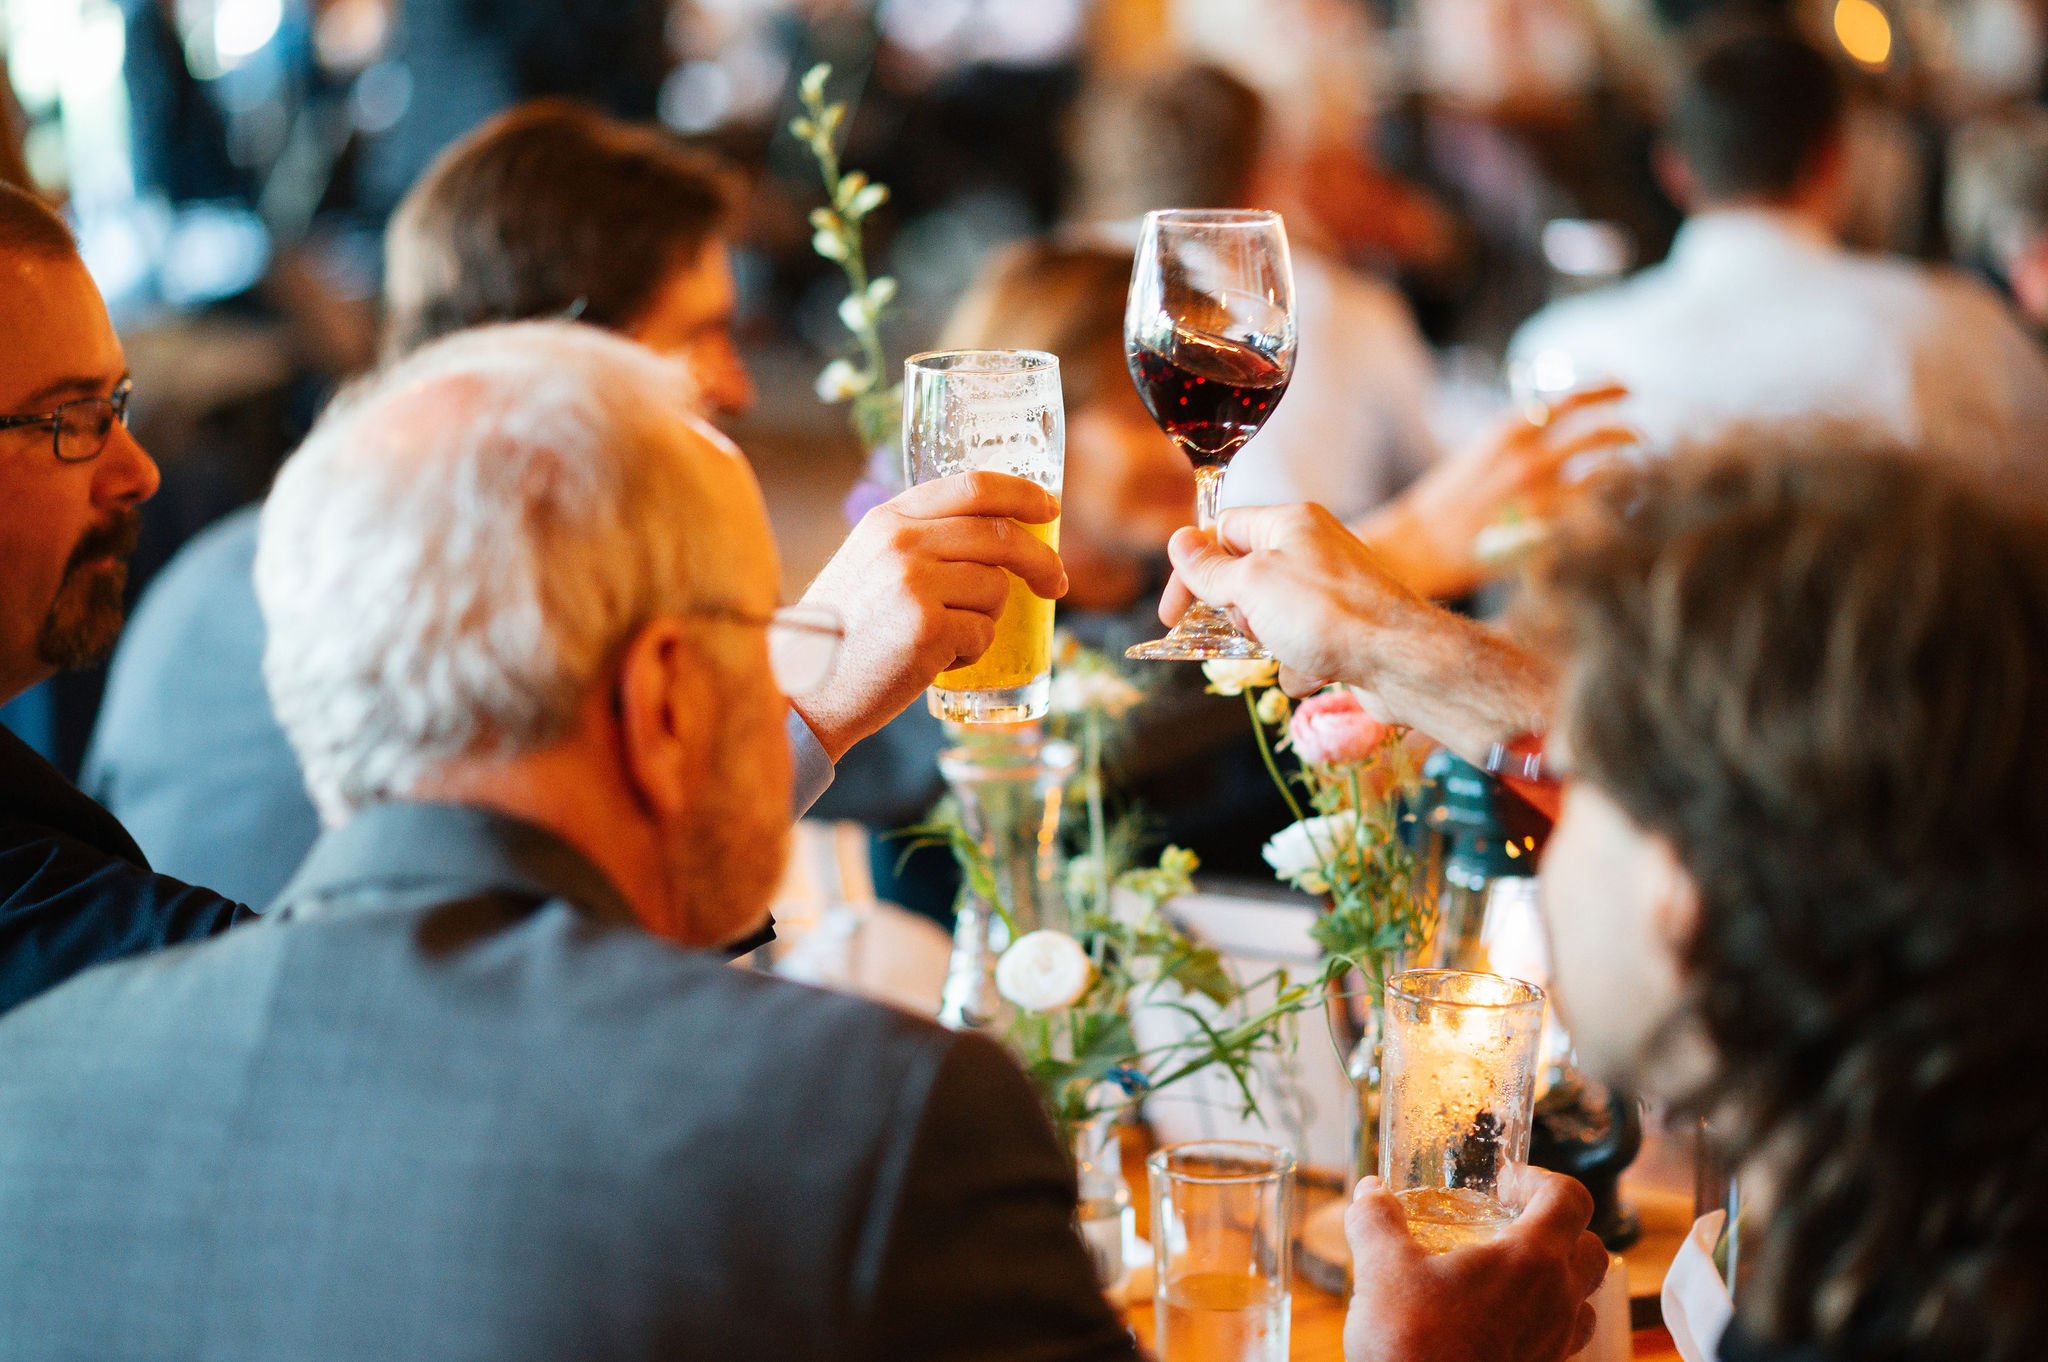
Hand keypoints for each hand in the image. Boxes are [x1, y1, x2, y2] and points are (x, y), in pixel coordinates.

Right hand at [794, 472, 1066, 759]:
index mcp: (888, 519)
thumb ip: (919, 542)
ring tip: (945, 638)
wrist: (804, 689)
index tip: (1049, 509)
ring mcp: (913, 584)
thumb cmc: (845, 633)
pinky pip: (984, 632)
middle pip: (1001, 535)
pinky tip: (935, 661)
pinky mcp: (927, 629)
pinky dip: (972, 652)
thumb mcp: (869, 564)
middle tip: (1055, 585)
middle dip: (1042, 560)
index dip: (1022, 494)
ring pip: (996, 588)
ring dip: (987, 619)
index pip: (973, 486)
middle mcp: (900, 542)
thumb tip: (999, 535)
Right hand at [1157, 503, 1551, 759]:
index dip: (1192, 568)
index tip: (1174, 613)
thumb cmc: (1326, 615)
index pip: (1223, 530)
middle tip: (1244, 628)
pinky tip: (1311, 671)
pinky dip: (1299, 663)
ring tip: (1284, 650)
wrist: (1401, 661)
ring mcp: (1333, 588)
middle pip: (1246, 575)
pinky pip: (1304, 643)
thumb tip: (1178, 542)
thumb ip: (1210, 569)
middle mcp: (1314, 548)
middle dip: (1235, 611)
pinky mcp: (1348, 626)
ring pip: (1273, 614)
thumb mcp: (1252, 585)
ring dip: (1267, 641)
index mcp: (1290, 523)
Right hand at [1343, 1169, 1609, 1361]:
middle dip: (1560, 1226)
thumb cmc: (1413, 1342)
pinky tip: (1499, 1318)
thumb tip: (1369, 1191)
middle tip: (1512, 1223)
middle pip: (1593, 1247)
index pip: (1571, 1199)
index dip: (1541, 1178)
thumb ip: (1376, 1220)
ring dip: (1560, 1275)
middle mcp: (1557, 1300)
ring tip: (1509, 1272)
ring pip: (1585, 1297)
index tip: (1505, 1183)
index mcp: (1531, 1260)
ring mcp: (1555, 1343)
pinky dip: (1545, 1318)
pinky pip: (1564, 1337)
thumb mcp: (1381, 1269)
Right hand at [1356, 384, 1634, 598]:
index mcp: (1508, 433)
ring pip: (1605, 477)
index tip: (1627, 389)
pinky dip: (1610, 514)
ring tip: (1635, 476)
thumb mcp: (1480, 450)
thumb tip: (1561, 415)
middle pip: (1598, 435)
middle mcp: (1527, 462)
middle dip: (1628, 433)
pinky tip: (1616, 514)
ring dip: (1627, 474)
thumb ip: (1521, 434)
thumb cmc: (1449, 497)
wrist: (1420, 545)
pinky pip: (1594, 522)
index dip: (1606, 389)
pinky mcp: (1543, 536)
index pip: (1571, 399)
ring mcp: (1538, 501)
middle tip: (1639, 438)